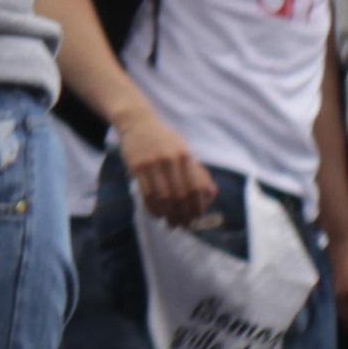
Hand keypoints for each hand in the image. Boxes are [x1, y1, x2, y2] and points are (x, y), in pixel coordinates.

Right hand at [111, 110, 215, 227]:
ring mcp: (152, 162)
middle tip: (184, 225)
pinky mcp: (136, 166)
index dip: (198, 206)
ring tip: (171, 223)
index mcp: (185, 156)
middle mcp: (170, 159)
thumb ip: (198, 171)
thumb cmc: (164, 140)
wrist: (137, 122)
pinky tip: (157, 214)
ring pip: (163, 197)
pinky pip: (146, 193)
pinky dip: (153, 208)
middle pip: (180, 195)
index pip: (196, 187)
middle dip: (184, 214)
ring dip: (169, 215)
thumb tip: (211, 193)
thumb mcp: (184, 150)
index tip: (197, 218)